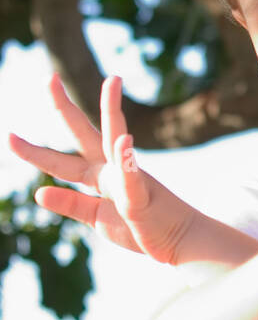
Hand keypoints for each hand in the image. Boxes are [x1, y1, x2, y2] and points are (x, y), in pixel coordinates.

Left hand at [8, 73, 197, 264]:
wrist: (178, 241)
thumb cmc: (139, 227)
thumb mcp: (96, 219)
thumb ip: (71, 205)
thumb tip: (38, 194)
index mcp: (96, 177)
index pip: (58, 161)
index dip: (32, 151)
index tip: (9, 136)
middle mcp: (109, 170)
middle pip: (82, 133)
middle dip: (64, 107)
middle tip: (48, 78)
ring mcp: (127, 178)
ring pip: (114, 139)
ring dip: (112, 110)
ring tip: (111, 82)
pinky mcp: (141, 195)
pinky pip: (132, 177)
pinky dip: (127, 160)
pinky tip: (125, 142)